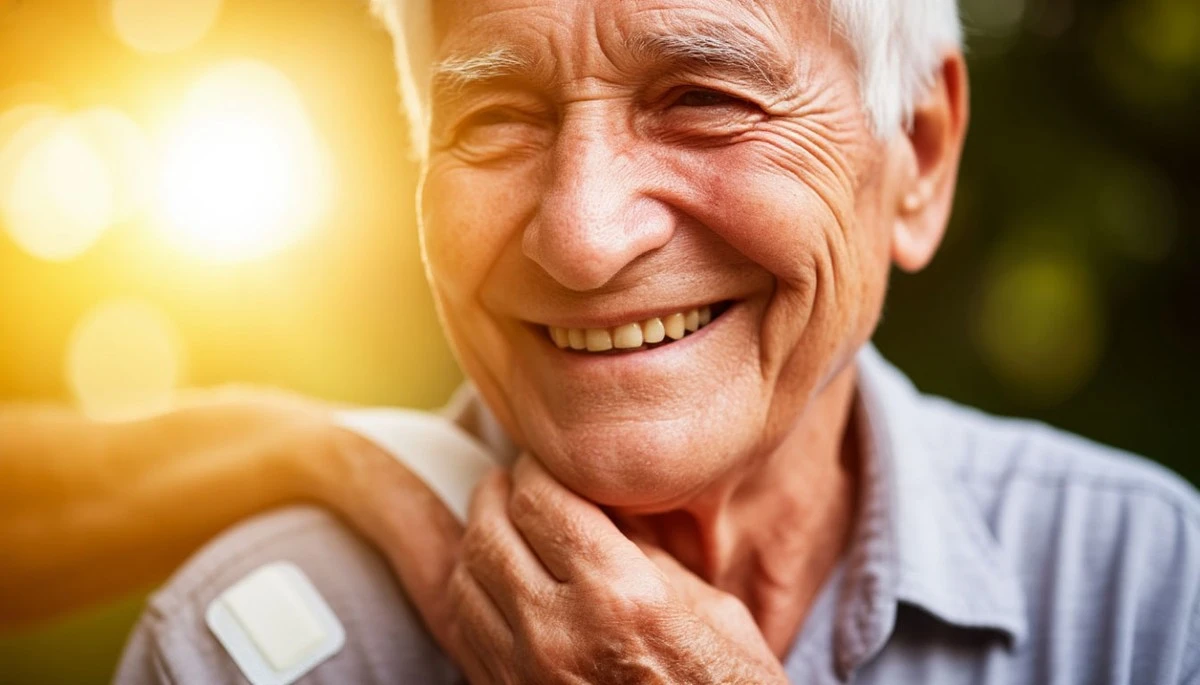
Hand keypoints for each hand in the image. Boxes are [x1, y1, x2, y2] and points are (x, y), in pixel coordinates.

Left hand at [448, 454, 786, 684]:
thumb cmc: (725, 683)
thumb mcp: (707, 603)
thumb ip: (644, 550)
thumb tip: (599, 504)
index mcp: (619, 593)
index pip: (540, 501)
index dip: (534, 470)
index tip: (542, 463)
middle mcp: (562, 631)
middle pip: (490, 534)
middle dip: (496, 496)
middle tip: (510, 482)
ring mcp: (529, 672)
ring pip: (466, 581)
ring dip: (477, 542)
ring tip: (498, 525)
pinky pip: (465, 632)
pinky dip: (471, 593)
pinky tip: (493, 580)